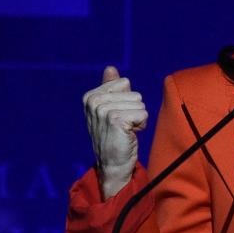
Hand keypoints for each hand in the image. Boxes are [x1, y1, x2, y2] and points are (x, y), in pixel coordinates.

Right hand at [83, 66, 147, 198]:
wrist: (112, 164)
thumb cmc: (114, 137)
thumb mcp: (110, 110)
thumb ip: (111, 88)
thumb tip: (110, 68)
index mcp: (91, 96)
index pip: (125, 83)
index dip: (128, 101)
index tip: (118, 117)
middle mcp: (94, 101)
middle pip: (135, 93)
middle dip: (135, 110)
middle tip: (123, 127)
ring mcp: (103, 110)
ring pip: (140, 103)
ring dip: (138, 119)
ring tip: (126, 131)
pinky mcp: (115, 119)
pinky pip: (142, 113)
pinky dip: (141, 125)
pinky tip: (129, 135)